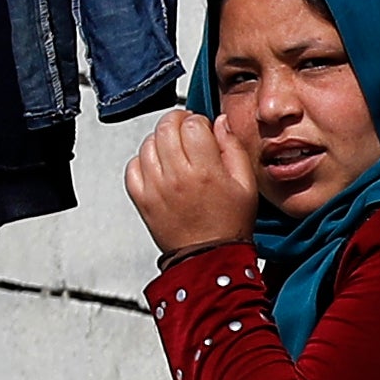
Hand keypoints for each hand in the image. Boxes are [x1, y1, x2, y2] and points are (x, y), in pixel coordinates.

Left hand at [121, 104, 264, 254]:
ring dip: (161, 140)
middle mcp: (176, 176)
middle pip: (166, 128)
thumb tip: (221, 123)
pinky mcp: (142, 199)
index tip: (204, 129)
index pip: (192, 124)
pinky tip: (159, 167)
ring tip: (173, 150)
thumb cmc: (230, 225)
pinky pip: (133, 166)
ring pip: (148, 144)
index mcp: (206, 170)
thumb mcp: (246, 184)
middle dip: (177, 122)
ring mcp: (155, 187)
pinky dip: (143, 161)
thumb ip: (234, 148)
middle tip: (186, 131)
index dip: (199, 121)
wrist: (209, 258)